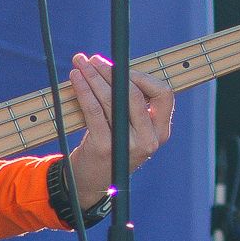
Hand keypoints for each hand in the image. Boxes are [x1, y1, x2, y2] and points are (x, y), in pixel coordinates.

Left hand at [63, 58, 174, 212]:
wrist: (90, 180)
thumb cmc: (110, 146)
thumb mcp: (130, 128)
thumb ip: (132, 104)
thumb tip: (115, 66)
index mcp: (160, 131)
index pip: (163, 94)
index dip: (142, 77)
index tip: (120, 68)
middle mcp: (150, 139)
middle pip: (135, 94)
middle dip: (112, 72)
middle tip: (94, 60)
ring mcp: (128, 145)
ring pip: (113, 99)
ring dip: (94, 77)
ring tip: (81, 64)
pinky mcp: (105, 147)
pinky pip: (94, 111)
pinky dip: (84, 91)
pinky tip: (76, 79)